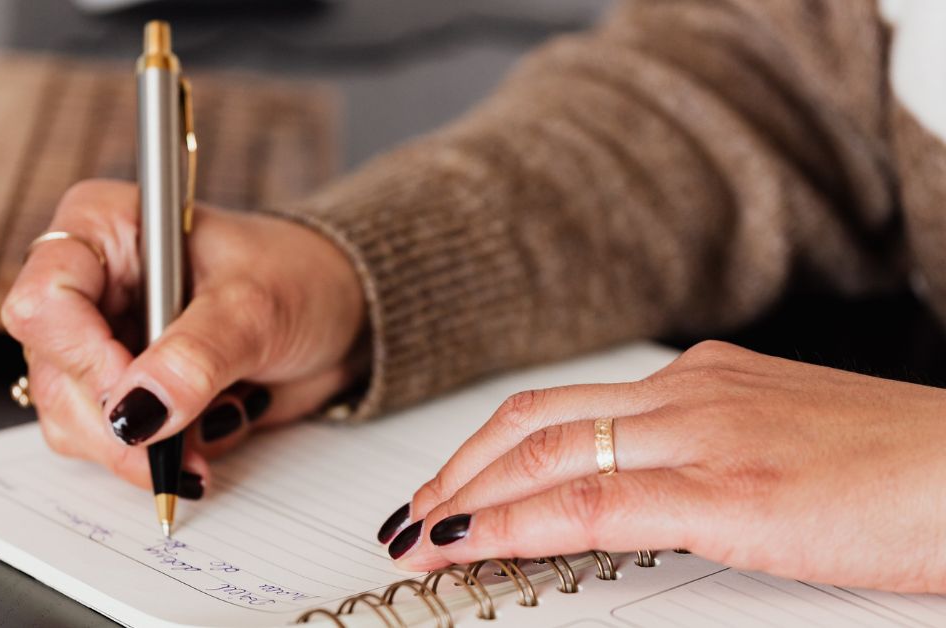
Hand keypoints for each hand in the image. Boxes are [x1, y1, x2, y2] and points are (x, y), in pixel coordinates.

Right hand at [2, 179, 366, 493]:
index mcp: (104, 229)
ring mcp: (103, 342)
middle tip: (177, 445)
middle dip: (117, 423)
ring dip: (142, 447)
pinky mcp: (126, 391)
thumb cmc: (300, 277)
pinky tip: (211, 429)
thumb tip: (138, 413)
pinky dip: (161, 455)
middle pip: (54, 373)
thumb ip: (195, 357)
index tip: (140, 397)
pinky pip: (111, 445)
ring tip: (216, 423)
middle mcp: (90, 285)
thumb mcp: (255, 308)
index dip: (83, 357)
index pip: (45, 298)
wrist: (341, 314)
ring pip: (73, 420)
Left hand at [380, 341, 945, 592]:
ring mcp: (704, 435)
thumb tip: (649, 498)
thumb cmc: (906, 471)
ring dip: (467, 495)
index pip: (564, 409)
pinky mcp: (729, 491)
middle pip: (534, 421)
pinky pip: (591, 502)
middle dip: (458, 469)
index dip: (490, 449)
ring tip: (420, 533)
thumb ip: (710, 461)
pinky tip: (471, 542)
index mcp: (704, 382)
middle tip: (412, 511)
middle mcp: (691, 394)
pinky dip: (515, 521)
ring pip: (545, 455)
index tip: (451, 487)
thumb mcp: (786, 450)